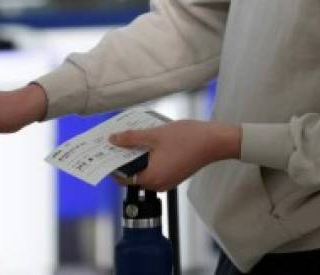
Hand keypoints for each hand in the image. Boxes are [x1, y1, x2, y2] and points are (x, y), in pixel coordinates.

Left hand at [108, 120, 240, 191]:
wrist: (215, 141)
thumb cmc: (188, 138)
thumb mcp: (155, 135)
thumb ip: (131, 138)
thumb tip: (113, 140)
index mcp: (152, 178)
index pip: (123, 177)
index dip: (112, 165)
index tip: (104, 152)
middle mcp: (159, 184)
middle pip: (133, 174)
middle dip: (124, 158)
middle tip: (114, 141)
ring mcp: (168, 180)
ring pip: (145, 170)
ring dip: (136, 155)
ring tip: (130, 137)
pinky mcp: (174, 174)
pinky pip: (155, 168)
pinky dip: (148, 157)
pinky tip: (147, 140)